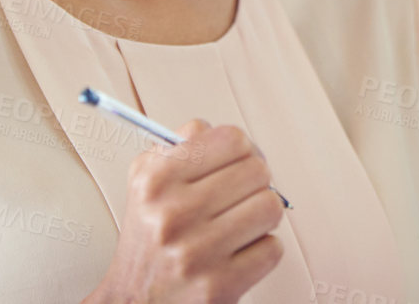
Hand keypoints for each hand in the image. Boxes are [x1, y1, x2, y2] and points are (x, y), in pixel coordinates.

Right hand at [84, 119, 284, 303]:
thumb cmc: (150, 238)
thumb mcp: (146, 181)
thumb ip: (182, 145)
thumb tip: (221, 131)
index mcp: (156, 181)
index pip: (232, 139)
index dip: (243, 149)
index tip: (239, 162)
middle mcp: (172, 215)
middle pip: (258, 170)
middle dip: (255, 182)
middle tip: (241, 196)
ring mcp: (197, 253)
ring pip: (271, 206)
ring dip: (262, 216)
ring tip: (241, 225)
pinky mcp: (218, 286)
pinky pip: (272, 248)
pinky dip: (261, 250)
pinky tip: (238, 253)